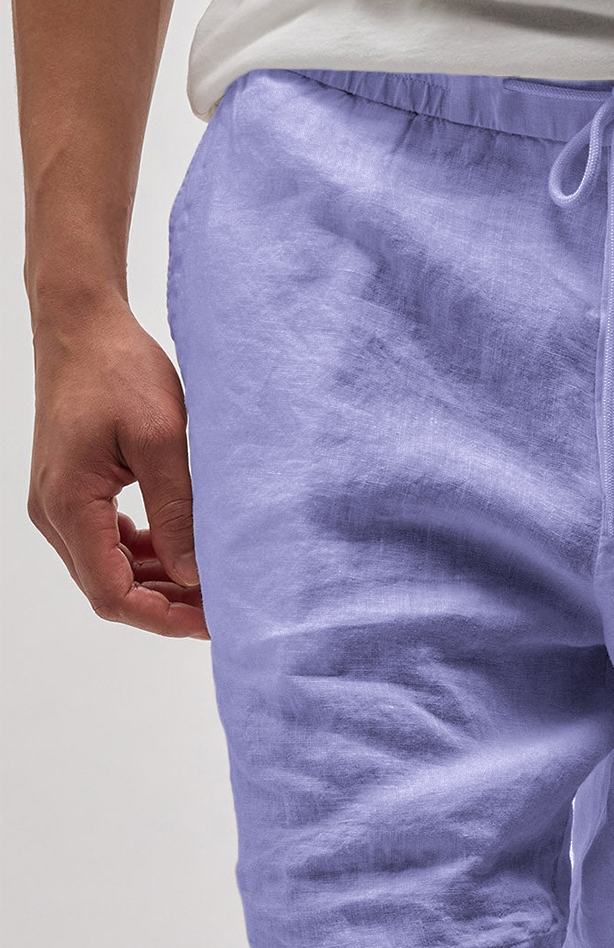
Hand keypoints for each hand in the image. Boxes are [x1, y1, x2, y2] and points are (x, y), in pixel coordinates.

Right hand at [28, 293, 207, 637]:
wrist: (83, 325)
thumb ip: (177, 510)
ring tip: (213, 584)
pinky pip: (108, 541)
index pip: (112, 593)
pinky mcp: (74, 490)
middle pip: (110, 589)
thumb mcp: (161, 439)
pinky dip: (146, 554)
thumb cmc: (119, 369)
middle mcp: (55, 513)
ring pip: (110, 569)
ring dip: (159, 582)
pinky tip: (185, 550)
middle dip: (167, 606)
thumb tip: (195, 574)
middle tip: (225, 608)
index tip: (212, 622)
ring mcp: (61, 503)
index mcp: (71, 505)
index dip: (163, 618)